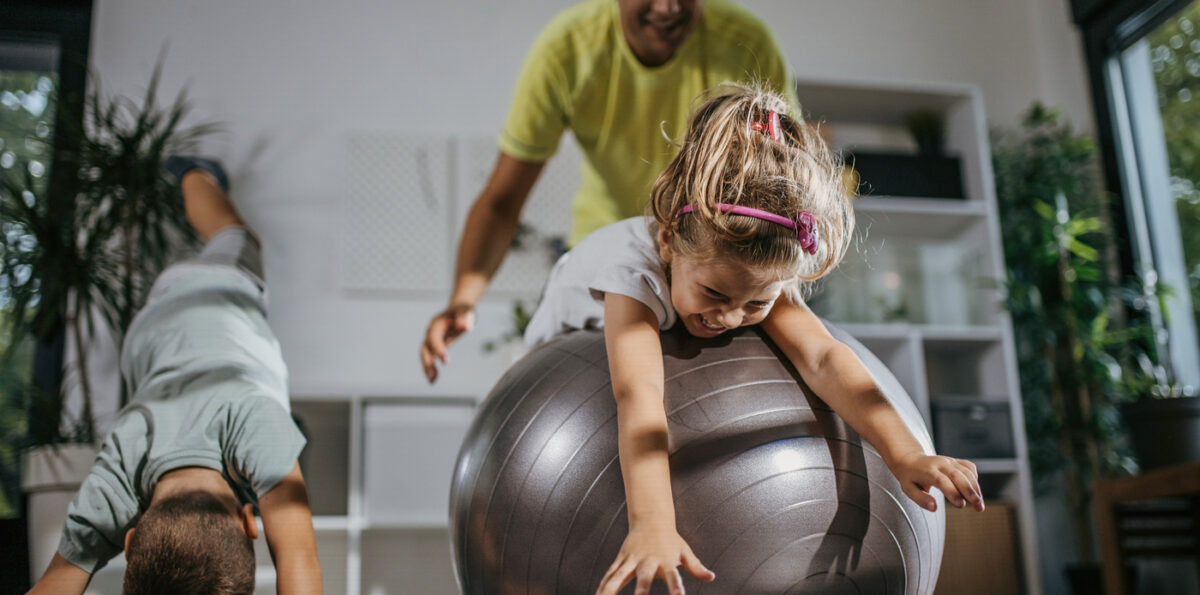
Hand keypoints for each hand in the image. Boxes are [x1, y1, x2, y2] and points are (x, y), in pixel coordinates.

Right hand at [420, 303, 475, 382]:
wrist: (459, 310)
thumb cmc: (463, 311)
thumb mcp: (466, 311)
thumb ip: (464, 317)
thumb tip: (464, 326)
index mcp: (436, 323)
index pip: (434, 337)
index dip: (438, 348)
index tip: (445, 360)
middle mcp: (430, 332)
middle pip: (425, 347)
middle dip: (427, 361)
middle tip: (432, 373)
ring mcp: (431, 340)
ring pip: (425, 355)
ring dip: (427, 368)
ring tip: (432, 380)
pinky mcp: (434, 347)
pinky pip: (430, 358)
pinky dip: (431, 368)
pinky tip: (434, 379)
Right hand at [596, 525, 714, 594]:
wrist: (651, 518)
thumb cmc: (670, 539)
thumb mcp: (684, 551)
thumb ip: (696, 567)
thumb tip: (711, 577)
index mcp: (664, 560)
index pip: (672, 575)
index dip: (675, 587)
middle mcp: (646, 560)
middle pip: (643, 576)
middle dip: (641, 588)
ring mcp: (631, 560)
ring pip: (618, 575)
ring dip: (610, 590)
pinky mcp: (620, 559)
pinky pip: (610, 574)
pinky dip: (603, 586)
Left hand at [889, 452, 984, 511]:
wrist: (910, 459)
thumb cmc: (909, 477)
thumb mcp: (908, 489)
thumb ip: (920, 499)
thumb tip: (934, 508)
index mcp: (928, 471)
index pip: (942, 481)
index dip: (952, 492)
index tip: (961, 505)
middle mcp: (941, 464)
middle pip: (958, 476)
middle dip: (970, 491)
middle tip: (979, 507)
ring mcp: (949, 461)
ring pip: (967, 472)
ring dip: (976, 488)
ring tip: (980, 505)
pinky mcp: (955, 461)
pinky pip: (969, 467)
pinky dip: (975, 478)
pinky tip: (976, 490)